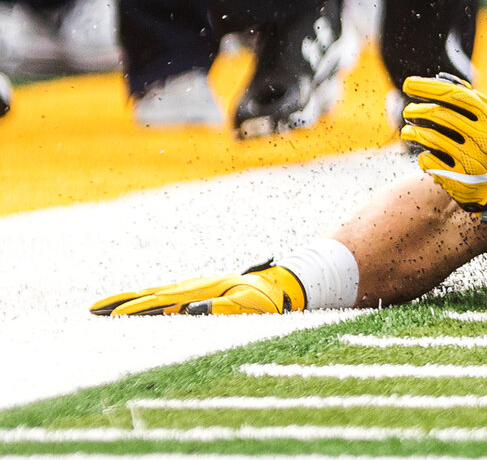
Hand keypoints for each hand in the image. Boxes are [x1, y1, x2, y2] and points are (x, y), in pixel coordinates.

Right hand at [92, 263, 306, 315]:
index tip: (115, 316)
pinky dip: (144, 302)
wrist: (281, 284)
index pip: (161, 301)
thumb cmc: (265, 299)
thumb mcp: (247, 306)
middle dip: (121, 304)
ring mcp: (193, 289)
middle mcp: (192, 288)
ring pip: (154, 296)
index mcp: (200, 290)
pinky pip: (164, 299)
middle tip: (92, 312)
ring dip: (129, 302)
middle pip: (150, 296)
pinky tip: (135, 309)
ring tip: (102, 310)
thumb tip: (191, 310)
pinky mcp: (196, 294)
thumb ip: (221, 309)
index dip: (137, 309)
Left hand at [401, 75, 486, 228]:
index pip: (455, 95)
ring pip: (432, 137)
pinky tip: (425, 154)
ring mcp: (471, 157)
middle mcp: (483, 136)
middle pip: (441, 115)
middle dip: (418, 110)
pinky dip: (423, 156)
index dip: (429, 87)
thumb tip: (440, 79)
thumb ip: (470, 98)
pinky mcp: (459, 177)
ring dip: (413, 132)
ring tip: (407, 132)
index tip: (409, 84)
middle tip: (407, 111)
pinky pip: (430, 160)